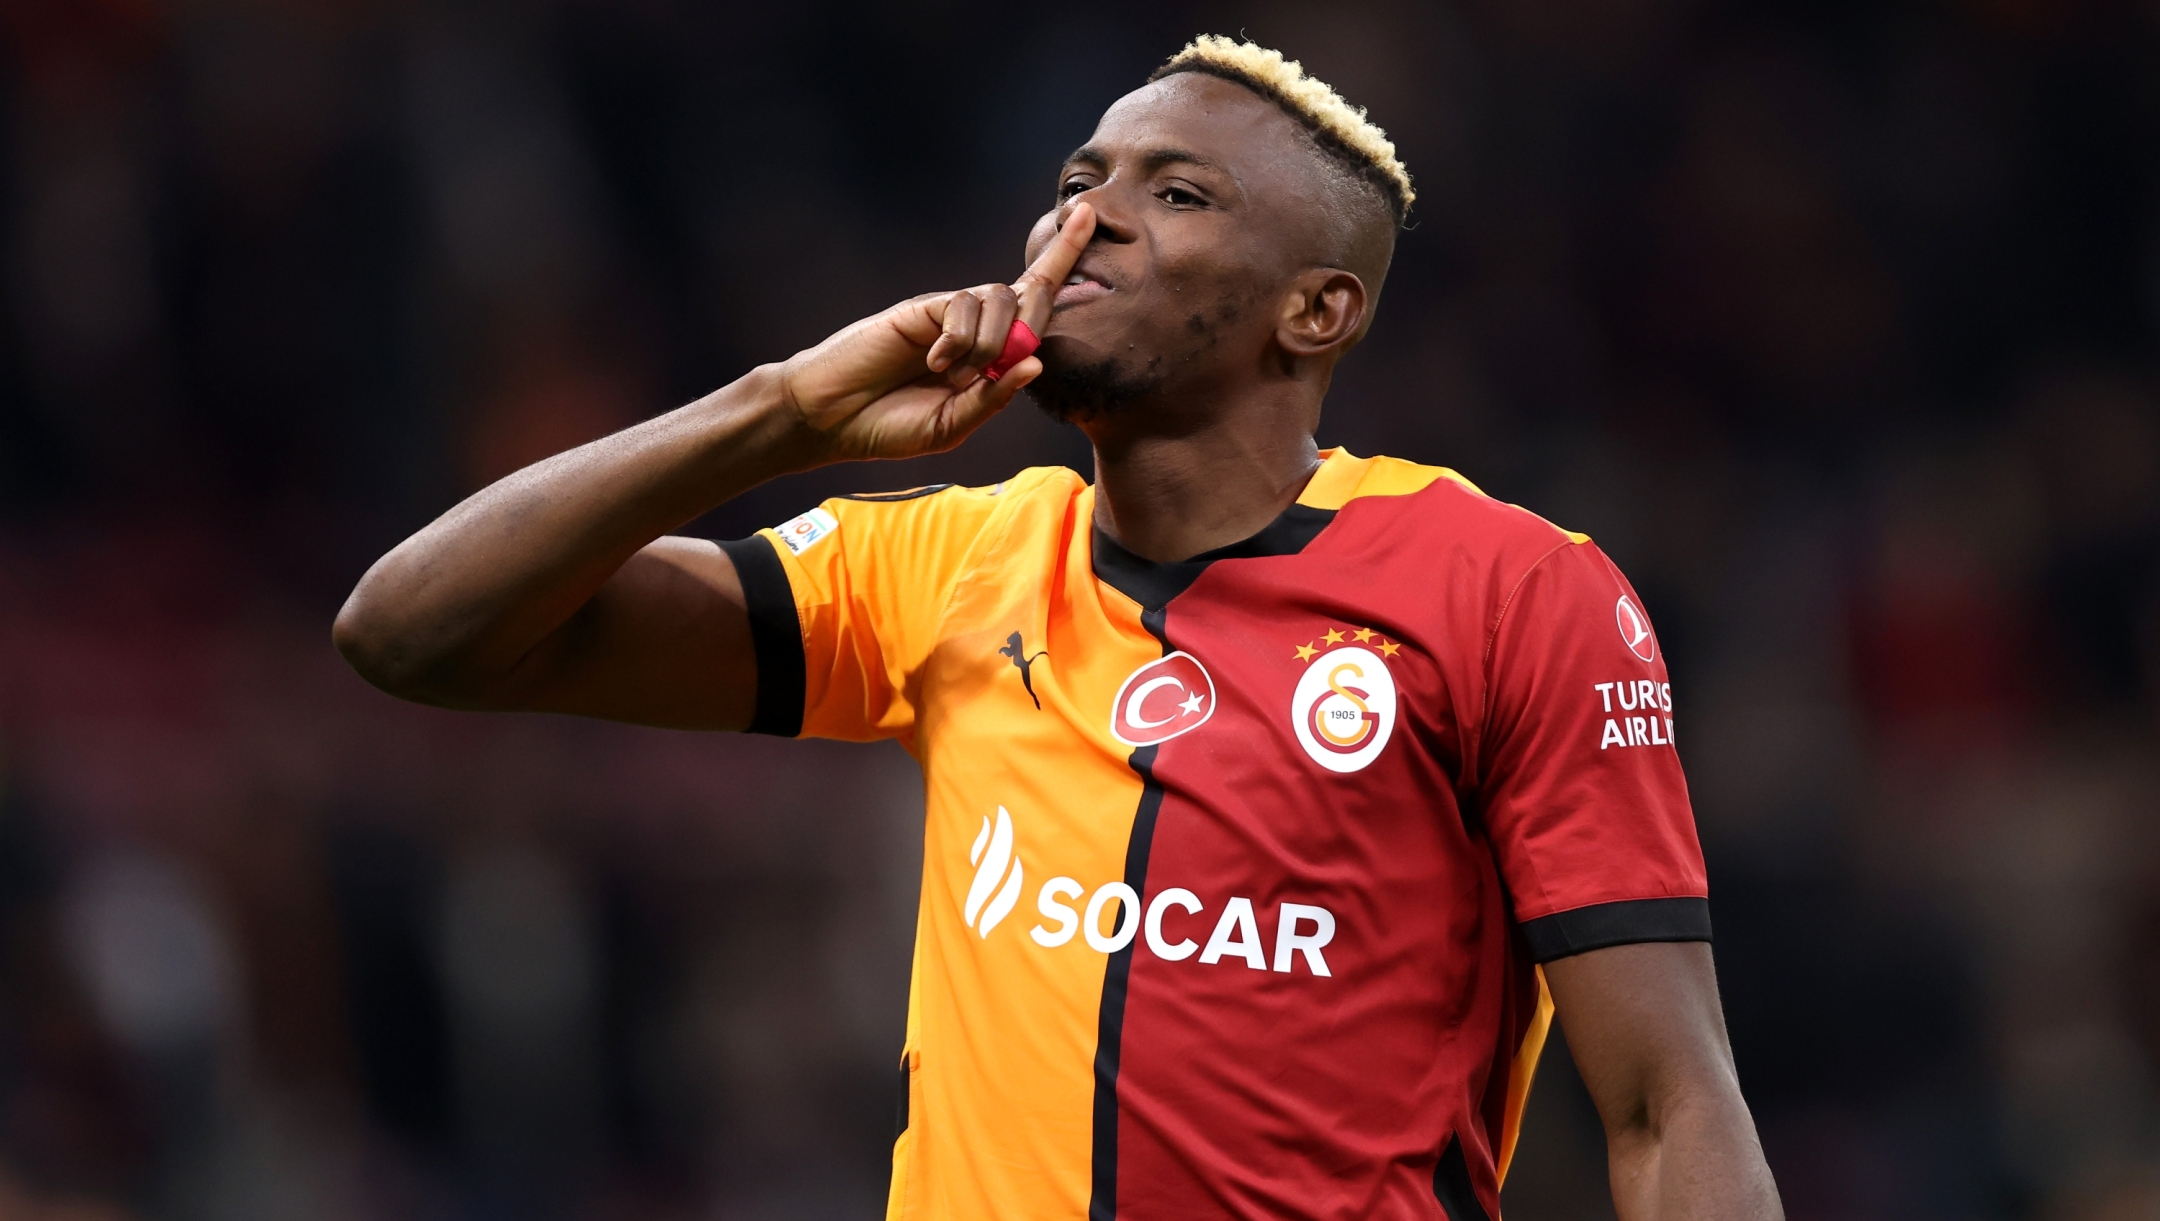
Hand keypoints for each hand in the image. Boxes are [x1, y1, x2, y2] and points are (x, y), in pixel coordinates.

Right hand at [778, 202, 1094, 460]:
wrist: (831, 417)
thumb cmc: (889, 425)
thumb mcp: (951, 426)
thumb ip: (992, 399)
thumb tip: (1036, 361)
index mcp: (989, 359)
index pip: (1035, 311)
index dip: (1063, 265)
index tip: (1088, 218)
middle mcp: (975, 330)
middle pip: (1031, 290)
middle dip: (1059, 264)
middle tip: (1062, 258)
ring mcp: (949, 315)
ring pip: (1002, 301)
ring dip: (992, 343)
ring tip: (956, 373)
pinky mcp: (923, 307)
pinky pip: (964, 306)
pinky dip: (960, 340)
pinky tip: (935, 361)